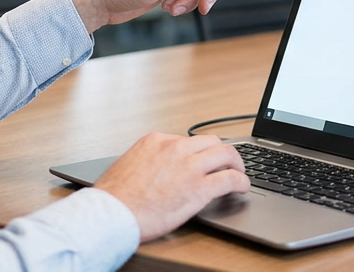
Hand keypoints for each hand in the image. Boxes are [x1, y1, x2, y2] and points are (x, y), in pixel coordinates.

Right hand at [94, 132, 249, 241]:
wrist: (111, 214)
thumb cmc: (114, 197)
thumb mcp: (129, 164)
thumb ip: (148, 159)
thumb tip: (156, 166)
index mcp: (156, 140)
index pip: (188, 140)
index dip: (199, 152)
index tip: (203, 160)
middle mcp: (176, 148)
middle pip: (212, 141)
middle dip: (222, 152)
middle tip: (227, 163)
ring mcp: (189, 167)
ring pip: (226, 154)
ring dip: (237, 163)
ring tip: (240, 172)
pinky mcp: (199, 188)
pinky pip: (230, 179)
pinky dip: (241, 182)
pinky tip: (243, 187)